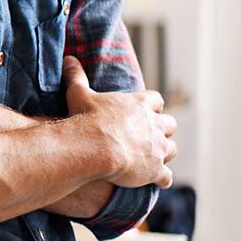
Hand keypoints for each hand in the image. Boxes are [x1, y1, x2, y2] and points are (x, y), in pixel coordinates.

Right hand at [63, 56, 176, 188]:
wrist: (96, 147)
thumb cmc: (88, 119)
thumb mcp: (79, 94)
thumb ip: (76, 76)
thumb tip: (68, 59)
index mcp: (139, 104)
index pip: (156, 100)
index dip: (151, 105)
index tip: (145, 110)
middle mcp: (154, 125)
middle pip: (170, 124)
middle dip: (163, 129)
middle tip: (149, 135)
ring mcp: (157, 148)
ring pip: (172, 150)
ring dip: (163, 153)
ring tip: (152, 158)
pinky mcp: (155, 170)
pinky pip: (166, 176)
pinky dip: (162, 178)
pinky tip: (155, 181)